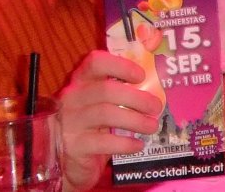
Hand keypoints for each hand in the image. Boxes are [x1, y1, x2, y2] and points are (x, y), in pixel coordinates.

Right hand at [58, 50, 163, 190]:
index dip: (120, 66)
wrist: (69, 162)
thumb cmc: (91, 126)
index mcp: (80, 81)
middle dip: (137, 98)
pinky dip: (125, 143)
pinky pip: (104, 142)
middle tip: (156, 107)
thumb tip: (155, 82)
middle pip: (106, 90)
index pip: (95, 63)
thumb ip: (119, 90)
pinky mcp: (74, 146)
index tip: (141, 76)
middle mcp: (71, 98)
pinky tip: (138, 145)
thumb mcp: (101, 104)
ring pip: (106, 114)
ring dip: (135, 120)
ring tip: (152, 126)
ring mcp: (70, 122)